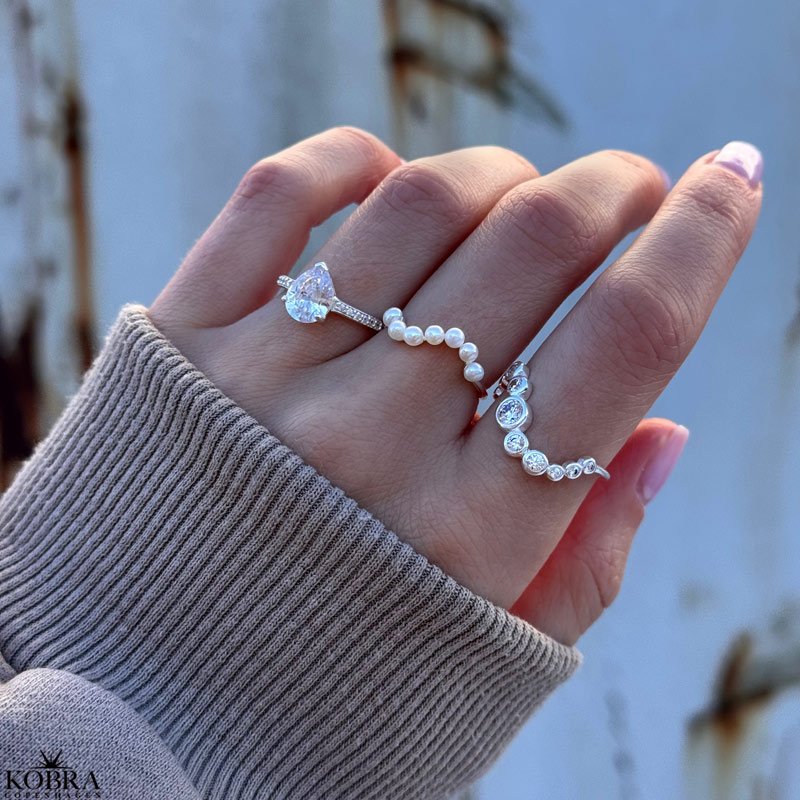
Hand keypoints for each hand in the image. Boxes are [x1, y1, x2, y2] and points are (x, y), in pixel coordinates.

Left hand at [150, 128, 760, 644]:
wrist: (147, 715)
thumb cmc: (336, 692)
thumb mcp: (491, 661)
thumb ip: (590, 553)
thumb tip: (665, 430)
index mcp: (473, 532)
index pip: (627, 339)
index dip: (702, 239)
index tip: (733, 180)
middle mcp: (373, 442)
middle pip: (535, 246)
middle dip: (612, 188)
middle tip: (629, 186)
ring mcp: (267, 381)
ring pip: (420, 204)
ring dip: (500, 173)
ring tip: (519, 194)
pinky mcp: (182, 344)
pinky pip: (277, 197)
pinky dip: (349, 158)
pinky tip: (387, 177)